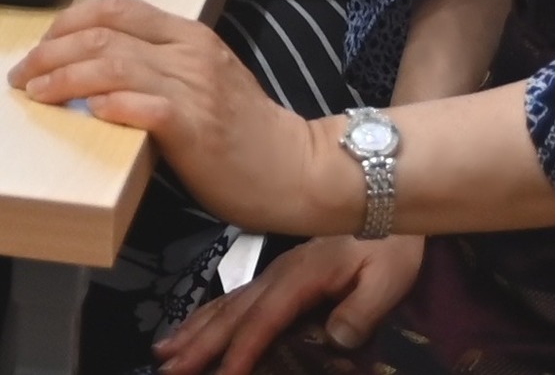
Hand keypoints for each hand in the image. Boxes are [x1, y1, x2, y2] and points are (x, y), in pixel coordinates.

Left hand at [9, 0, 346, 233]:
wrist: (300, 169)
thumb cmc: (246, 132)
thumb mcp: (203, 79)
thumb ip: (158, 66)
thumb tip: (93, 69)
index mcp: (188, 35)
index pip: (116, 7)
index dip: (67, 22)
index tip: (39, 47)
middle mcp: (189, 53)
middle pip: (103, 33)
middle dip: (50, 51)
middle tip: (22, 75)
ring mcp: (194, 89)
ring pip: (112, 64)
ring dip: (63, 77)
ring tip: (36, 94)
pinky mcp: (197, 128)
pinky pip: (143, 106)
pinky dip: (108, 104)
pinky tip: (85, 111)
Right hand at [156, 234, 422, 374]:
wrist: (383, 196)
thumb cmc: (390, 242)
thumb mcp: (388, 277)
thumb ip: (362, 310)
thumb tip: (335, 340)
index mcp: (301, 278)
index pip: (264, 320)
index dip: (242, 350)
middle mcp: (278, 274)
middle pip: (231, 313)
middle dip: (199, 343)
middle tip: (170, 368)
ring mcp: (274, 272)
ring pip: (226, 304)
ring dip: (194, 329)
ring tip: (165, 350)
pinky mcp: (278, 273)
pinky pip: (235, 296)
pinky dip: (209, 313)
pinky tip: (196, 325)